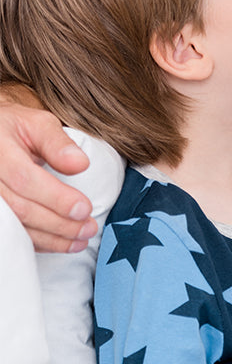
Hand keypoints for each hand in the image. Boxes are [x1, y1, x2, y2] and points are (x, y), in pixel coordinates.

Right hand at [0, 93, 96, 251]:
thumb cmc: (16, 127)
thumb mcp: (37, 123)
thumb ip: (58, 143)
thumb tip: (81, 164)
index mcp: (1, 154)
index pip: (26, 180)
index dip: (56, 197)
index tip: (85, 208)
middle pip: (22, 209)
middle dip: (59, 223)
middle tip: (89, 228)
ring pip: (16, 226)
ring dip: (51, 238)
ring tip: (80, 241)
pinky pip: (11, 232)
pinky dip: (37, 241)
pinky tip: (59, 243)